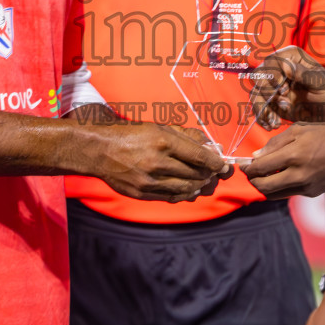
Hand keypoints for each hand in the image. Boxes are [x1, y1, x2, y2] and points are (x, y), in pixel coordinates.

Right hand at [89, 124, 226, 201]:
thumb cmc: (132, 135)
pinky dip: (185, 194)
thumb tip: (209, 145)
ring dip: (199, 185)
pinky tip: (190, 190)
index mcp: (163, 141)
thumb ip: (185, 136)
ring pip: (186, 188)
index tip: (223, 165)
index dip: (216, 163)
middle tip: (215, 173)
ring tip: (204, 181)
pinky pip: (171, 197)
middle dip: (210, 174)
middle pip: (195, 173)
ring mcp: (149, 180)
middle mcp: (157, 162)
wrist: (101, 150)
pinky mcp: (142, 193)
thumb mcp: (159, 127)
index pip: (199, 156)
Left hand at [243, 123, 324, 198]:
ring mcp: (306, 186)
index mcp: (294, 154)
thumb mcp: (300, 130)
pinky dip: (280, 187)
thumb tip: (256, 156)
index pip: (261, 167)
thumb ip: (276, 143)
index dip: (248, 168)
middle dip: (253, 181)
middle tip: (250, 174)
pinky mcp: (312, 193)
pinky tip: (282, 176)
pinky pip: (289, 193)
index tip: (244, 165)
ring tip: (263, 177)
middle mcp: (299, 173)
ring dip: (264, 187)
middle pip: (264, 186)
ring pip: (274, 194)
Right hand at [249, 47, 324, 128]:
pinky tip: (273, 124)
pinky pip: (258, 106)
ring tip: (277, 122)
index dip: (273, 74)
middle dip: (268, 93)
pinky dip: (263, 117)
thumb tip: (285, 66)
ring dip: (264, 108)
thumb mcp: (320, 83)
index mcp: (291, 57)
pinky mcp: (269, 99)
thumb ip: (304, 74)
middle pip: (259, 75)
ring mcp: (272, 84)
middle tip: (285, 105)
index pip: (272, 60)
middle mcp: (278, 68)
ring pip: (255, 92)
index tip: (283, 89)